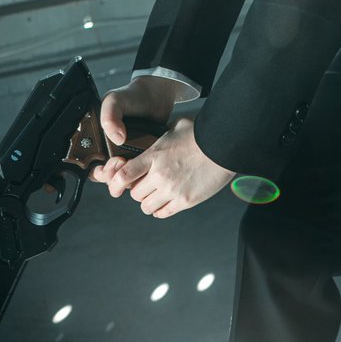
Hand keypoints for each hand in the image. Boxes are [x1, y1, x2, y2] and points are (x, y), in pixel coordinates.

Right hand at [90, 75, 178, 185]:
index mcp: (97, 140)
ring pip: (122, 177)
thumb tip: (117, 139)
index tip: (114, 163)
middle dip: (113, 176)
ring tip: (135, 163)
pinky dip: (141, 172)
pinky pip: (138, 171)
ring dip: (127, 176)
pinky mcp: (141, 156)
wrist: (156, 94)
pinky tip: (146, 163)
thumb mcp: (114, 101)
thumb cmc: (131, 96)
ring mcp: (126, 154)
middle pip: (106, 176)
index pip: (90, 166)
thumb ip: (109, 117)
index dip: (100, 171)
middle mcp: (109, 150)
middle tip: (122, 163)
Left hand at [106, 118, 234, 218]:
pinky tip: (167, 202)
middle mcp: (160, 175)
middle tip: (146, 185)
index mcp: (154, 156)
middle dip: (139, 190)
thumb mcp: (176, 128)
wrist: (223, 146)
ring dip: (150, 202)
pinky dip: (161, 210)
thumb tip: (158, 133)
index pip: (124, 176)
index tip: (119, 184)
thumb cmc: (201, 134)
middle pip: (135, 194)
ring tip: (157, 194)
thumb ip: (162, 134)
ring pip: (147, 207)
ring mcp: (172, 190)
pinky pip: (163, 213)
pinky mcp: (185, 201)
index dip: (116, 183)